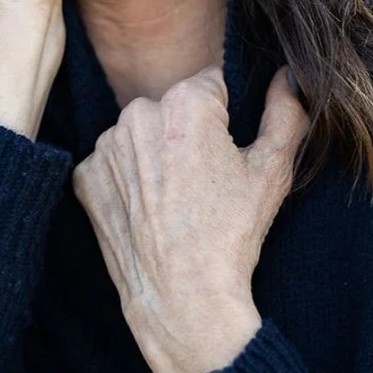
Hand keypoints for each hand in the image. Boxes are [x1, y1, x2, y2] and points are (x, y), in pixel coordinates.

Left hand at [72, 65, 308, 372]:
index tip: (228, 154)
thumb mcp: (273, 170)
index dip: (227, 118)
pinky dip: (129, 181)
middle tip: (205, 182)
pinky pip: (114, 164)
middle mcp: (137, 114)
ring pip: (141, 134)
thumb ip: (286, 111)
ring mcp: (106, 147)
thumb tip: (286, 76)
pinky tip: (150, 211)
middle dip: (189, 133)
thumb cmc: (232, 234)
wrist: (183, 297)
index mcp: (185, 103)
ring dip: (156, 154)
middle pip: (173, 108)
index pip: (212, 84)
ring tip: (178, 200)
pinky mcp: (86, 178)